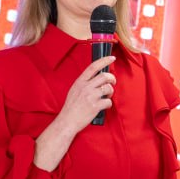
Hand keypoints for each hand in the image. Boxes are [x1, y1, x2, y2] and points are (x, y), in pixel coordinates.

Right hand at [33, 56, 115, 171]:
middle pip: (105, 76)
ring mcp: (90, 96)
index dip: (104, 60)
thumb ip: (84, 83)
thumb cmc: (71, 107)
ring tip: (106, 96)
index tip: (112, 57)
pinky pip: (108, 101)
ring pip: (108, 88)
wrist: (67, 121)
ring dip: (110, 92)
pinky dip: (108, 104)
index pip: (93, 67)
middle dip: (112, 78)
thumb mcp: (74, 90)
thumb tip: (97, 78)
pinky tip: (103, 106)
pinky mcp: (95, 106)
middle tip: (112, 82)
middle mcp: (85, 87)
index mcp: (80, 82)